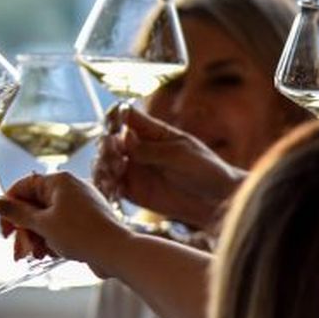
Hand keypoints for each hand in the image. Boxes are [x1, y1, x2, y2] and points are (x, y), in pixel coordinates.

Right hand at [0, 172, 133, 277]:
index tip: (5, 231)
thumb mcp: (42, 224)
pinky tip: (51, 254)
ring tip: (37, 256)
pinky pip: (59, 227)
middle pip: (33, 207)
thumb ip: (16, 213)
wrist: (117, 252)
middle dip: (24, 231)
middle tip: (20, 251)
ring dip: (36, 239)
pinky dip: (51, 240)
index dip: (9, 210)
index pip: (21, 188)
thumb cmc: (81, 234)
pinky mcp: (85, 221)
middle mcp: (69, 189)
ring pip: (45, 220)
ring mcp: (78, 205)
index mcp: (58, 182)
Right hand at [92, 106, 244, 229]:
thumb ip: (150, 148)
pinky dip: (104, 185)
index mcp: (152, 132)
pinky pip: (109, 185)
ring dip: (103, 166)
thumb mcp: (179, 154)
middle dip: (106, 146)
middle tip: (115, 157)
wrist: (215, 201)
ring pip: (104, 162)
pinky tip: (111, 188)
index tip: (113, 127)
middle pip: (109, 139)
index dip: (114, 118)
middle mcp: (138, 148)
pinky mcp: (131, 190)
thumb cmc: (205, 170)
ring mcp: (133, 169)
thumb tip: (123, 137)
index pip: (125, 116)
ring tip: (113, 174)